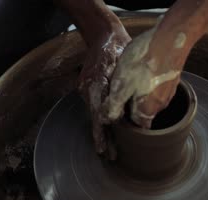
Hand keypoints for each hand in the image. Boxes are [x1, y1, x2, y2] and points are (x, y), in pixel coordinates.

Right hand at [78, 29, 130, 156]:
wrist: (103, 34)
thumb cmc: (117, 47)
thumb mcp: (121, 64)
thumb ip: (119, 87)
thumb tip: (118, 113)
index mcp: (95, 83)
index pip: (97, 114)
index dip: (100, 133)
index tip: (103, 148)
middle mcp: (88, 89)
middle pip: (95, 119)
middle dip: (102, 138)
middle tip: (109, 156)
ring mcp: (87, 90)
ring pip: (95, 115)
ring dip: (103, 131)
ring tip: (109, 150)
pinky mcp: (90, 89)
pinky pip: (96, 107)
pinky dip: (102, 120)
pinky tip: (109, 132)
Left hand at [101, 28, 183, 128]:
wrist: (170, 39)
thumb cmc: (142, 62)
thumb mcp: (121, 85)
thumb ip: (115, 105)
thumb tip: (109, 119)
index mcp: (147, 110)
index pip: (136, 125)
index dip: (126, 118)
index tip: (118, 108)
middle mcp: (161, 105)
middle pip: (145, 111)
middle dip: (134, 105)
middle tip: (123, 89)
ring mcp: (170, 92)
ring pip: (152, 98)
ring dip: (142, 92)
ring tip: (132, 76)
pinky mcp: (174, 78)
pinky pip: (159, 86)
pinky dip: (151, 81)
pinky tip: (145, 67)